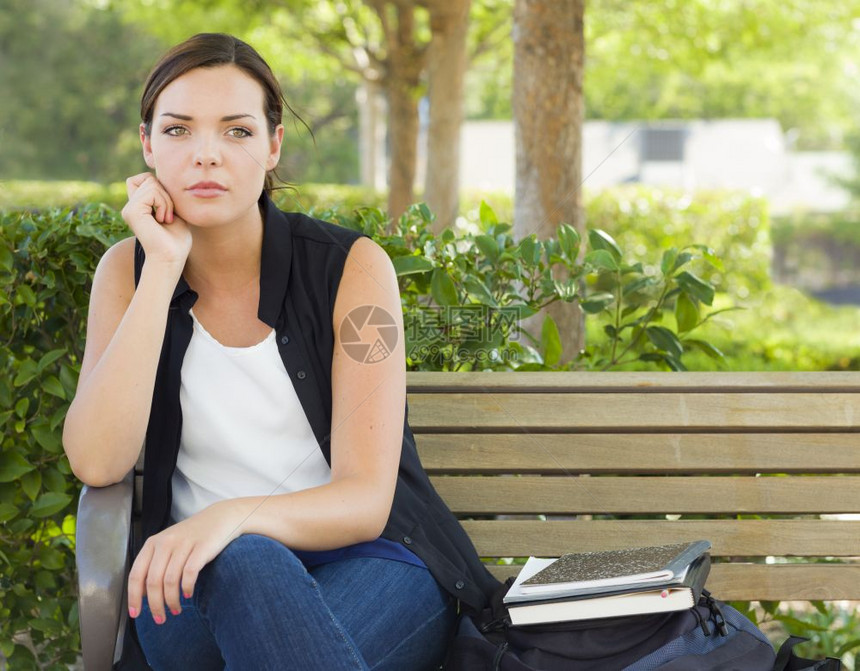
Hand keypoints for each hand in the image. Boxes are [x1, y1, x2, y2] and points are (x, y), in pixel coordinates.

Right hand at [120, 172, 191, 272]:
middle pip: (149, 178)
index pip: (143, 178)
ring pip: (151, 183)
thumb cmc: (176, 239)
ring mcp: (129, 208)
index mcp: (139, 207)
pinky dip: (163, 203)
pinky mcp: (131, 211)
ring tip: (166, 219)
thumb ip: (165, 195)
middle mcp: (130, 207)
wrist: (172, 258)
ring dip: (166, 200)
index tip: (169, 207)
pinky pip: (152, 191)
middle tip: (169, 216)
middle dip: (166, 194)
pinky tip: (163, 220)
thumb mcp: (174, 211)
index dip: (158, 185)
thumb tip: (166, 176)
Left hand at [127, 501, 244, 623]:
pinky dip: (187, 588)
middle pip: (153, 581)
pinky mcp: (202, 547)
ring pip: (170, 581)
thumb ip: (153, 565)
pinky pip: (189, 574)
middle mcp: (165, 542)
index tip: (136, 614)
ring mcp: (184, 544)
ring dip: (171, 601)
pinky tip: (188, 594)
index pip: (136, 574)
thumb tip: (141, 594)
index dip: (134, 597)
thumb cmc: (192, 536)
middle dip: (155, 605)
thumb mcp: (168, 545)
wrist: (220, 517)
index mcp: (153, 543)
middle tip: (160, 618)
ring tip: (176, 609)